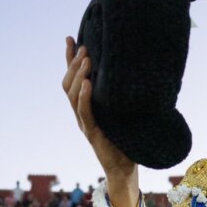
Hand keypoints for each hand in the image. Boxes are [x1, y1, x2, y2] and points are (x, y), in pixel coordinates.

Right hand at [62, 37, 139, 206]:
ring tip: (86, 59)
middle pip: (68, 84)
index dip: (69, 59)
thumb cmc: (128, 139)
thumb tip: (138, 71)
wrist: (125, 169)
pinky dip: (85, 97)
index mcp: (86, 107)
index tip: (71, 38)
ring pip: (73, 95)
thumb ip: (123, 95)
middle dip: (73, 63)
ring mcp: (84, 123)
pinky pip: (85, 113)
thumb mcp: (124, 112)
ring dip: (78, 75)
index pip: (73, 79)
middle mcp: (81, 113)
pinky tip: (88, 83)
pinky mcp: (92, 133)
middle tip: (82, 46)